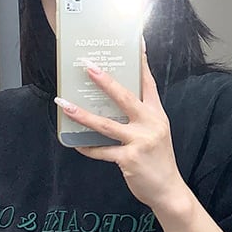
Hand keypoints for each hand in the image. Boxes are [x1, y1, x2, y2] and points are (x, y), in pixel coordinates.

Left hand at [54, 47, 187, 212]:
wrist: (169, 191)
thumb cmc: (158, 160)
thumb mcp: (156, 133)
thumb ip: (140, 118)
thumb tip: (112, 104)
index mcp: (157, 114)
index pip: (148, 82)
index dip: (141, 61)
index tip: (135, 41)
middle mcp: (150, 124)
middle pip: (125, 97)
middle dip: (104, 81)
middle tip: (87, 66)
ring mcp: (140, 141)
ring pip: (106, 125)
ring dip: (82, 114)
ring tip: (63, 104)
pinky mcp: (129, 159)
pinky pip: (101, 151)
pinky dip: (87, 148)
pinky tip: (75, 143)